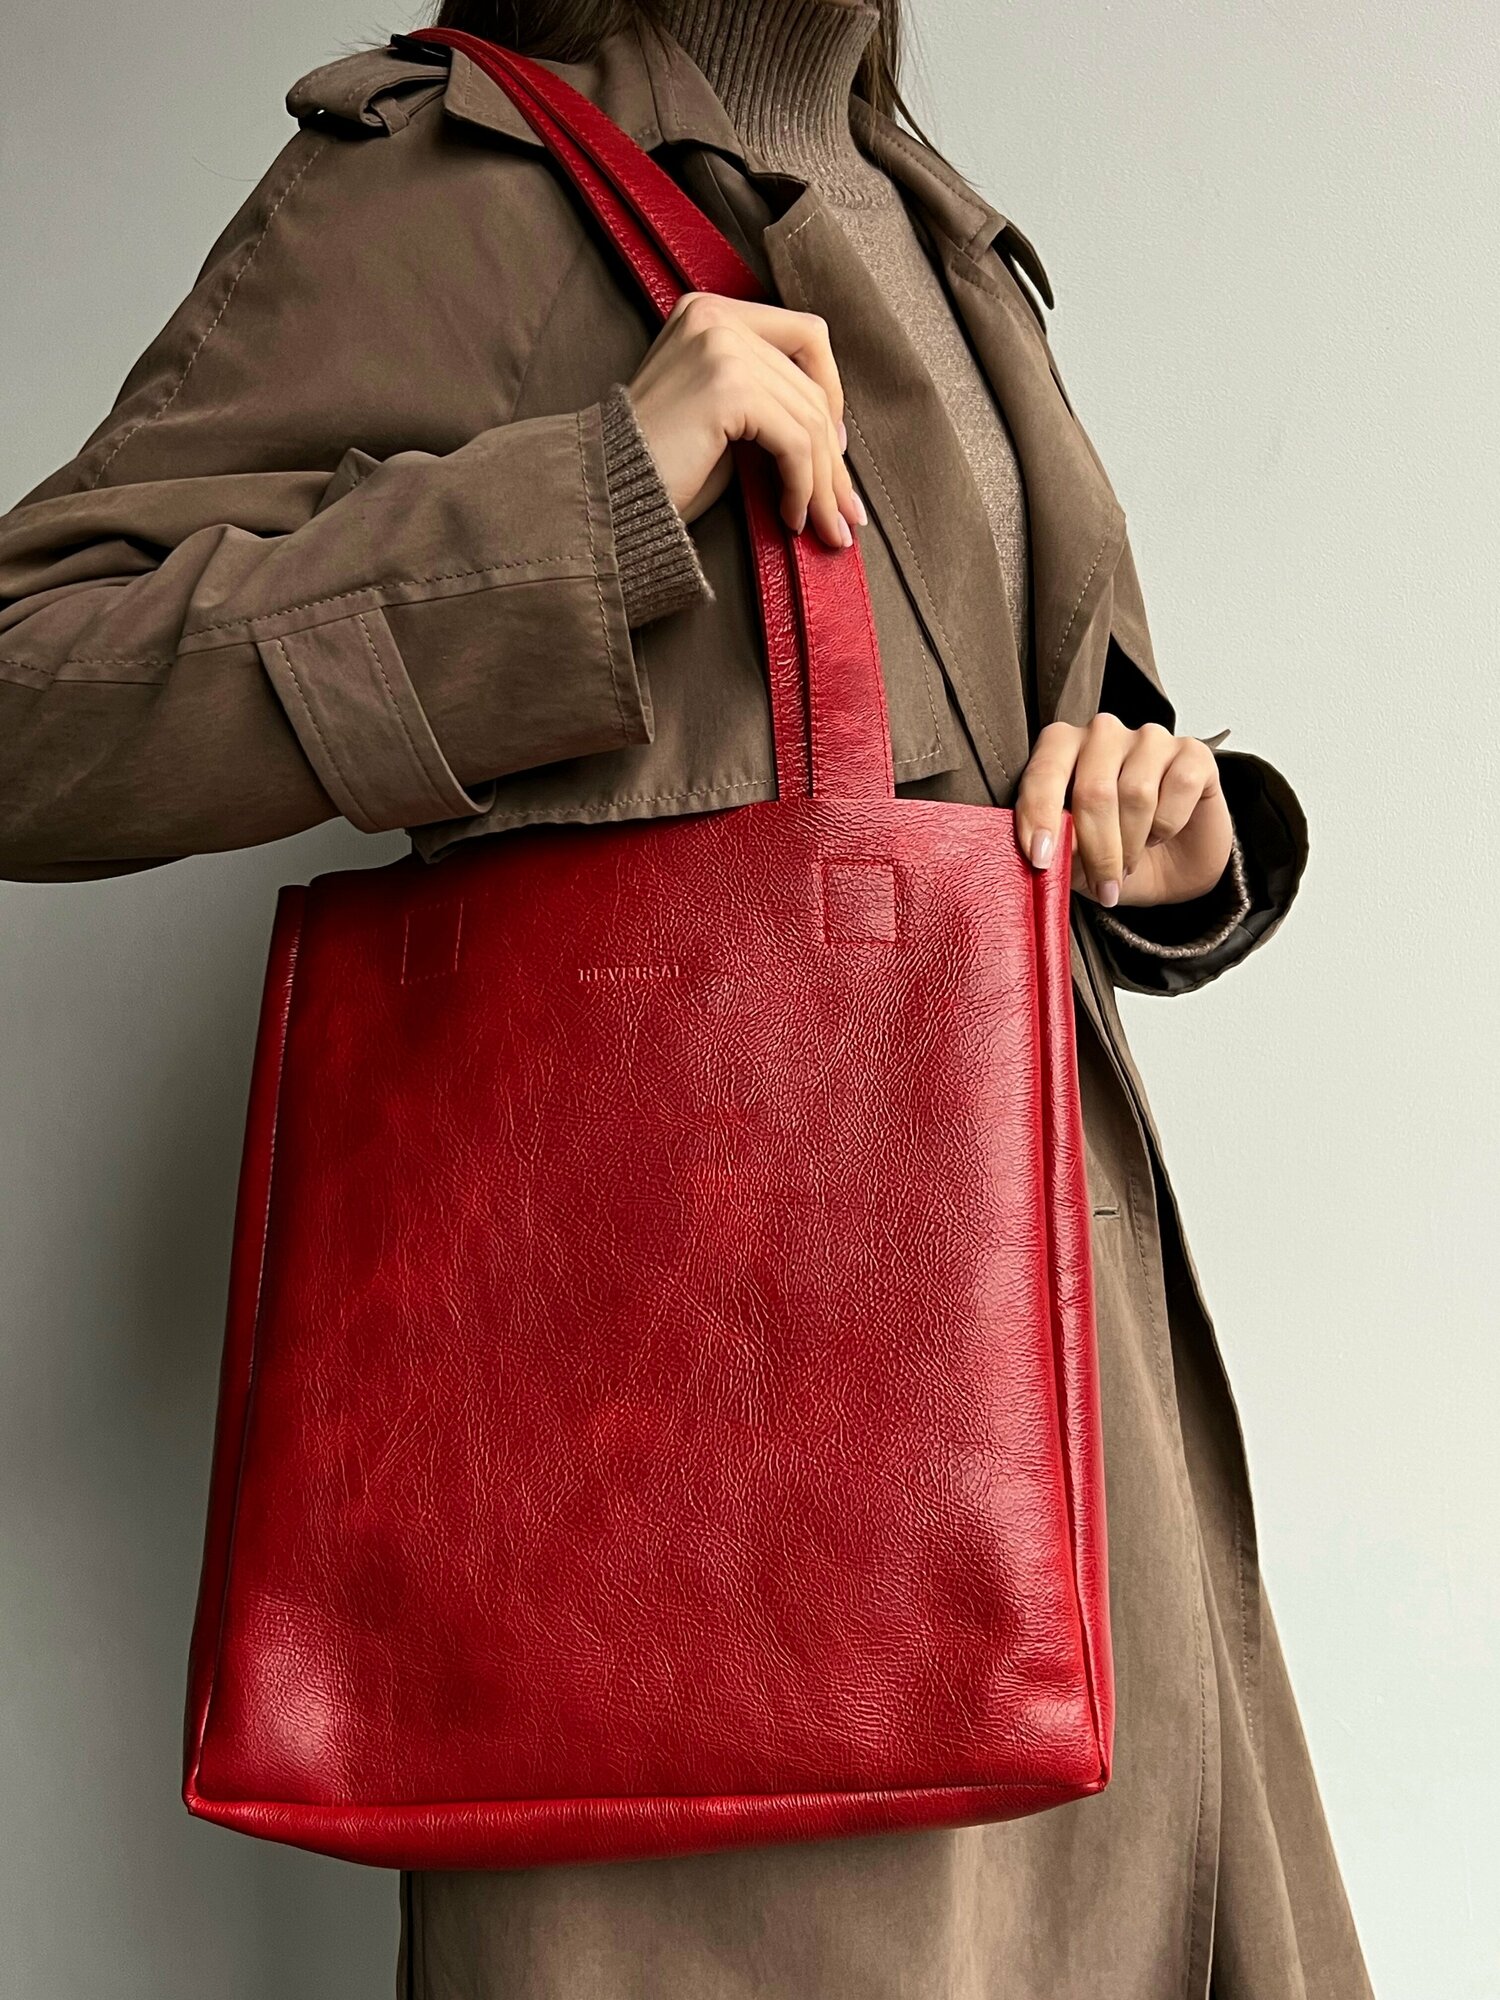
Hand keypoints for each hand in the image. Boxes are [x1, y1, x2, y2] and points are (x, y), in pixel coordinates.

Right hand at [626, 292, 866, 549]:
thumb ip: (767, 401)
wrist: (604, 493)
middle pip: (811, 384)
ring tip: (825, 526)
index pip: (805, 337)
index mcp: (712, 313)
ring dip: (823, 483)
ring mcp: (720, 345)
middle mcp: (716, 316)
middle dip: (834, 458)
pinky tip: (791, 517)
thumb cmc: (658, 467)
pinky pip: (794, 440)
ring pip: (810, 418)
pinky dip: (802, 486)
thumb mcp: (721, 417)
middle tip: (844, 511)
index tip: (834, 452)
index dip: (830, 395)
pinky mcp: (726, 386)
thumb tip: (836, 436)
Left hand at [1014, 715, 1233, 908]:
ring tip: (1130, 863)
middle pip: (1095, 790)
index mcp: (1062, 748)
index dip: (1039, 816)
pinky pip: (1180, 787)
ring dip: (1133, 843)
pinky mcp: (1192, 751)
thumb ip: (1058, 848)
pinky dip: (1170, 824)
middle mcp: (1104, 734)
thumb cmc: (1115, 853)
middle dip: (1098, 849)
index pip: (1043, 772)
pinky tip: (1162, 833)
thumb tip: (1050, 850)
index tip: (1041, 859)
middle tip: (1103, 887)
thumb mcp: (1075, 861)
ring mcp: (1150, 738)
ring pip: (1137, 794)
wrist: (1174, 866)